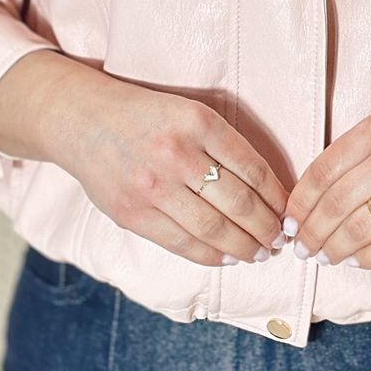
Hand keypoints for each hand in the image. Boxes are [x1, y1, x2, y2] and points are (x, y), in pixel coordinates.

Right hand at [0, 52, 289, 266]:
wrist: (82, 120)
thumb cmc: (144, 116)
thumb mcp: (188, 111)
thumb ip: (222, 144)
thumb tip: (267, 190)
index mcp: (198, 122)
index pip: (253, 169)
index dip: (278, 198)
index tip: (289, 213)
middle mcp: (176, 153)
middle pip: (238, 203)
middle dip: (266, 228)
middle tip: (279, 240)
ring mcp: (152, 186)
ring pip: (213, 228)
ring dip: (244, 247)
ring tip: (259, 253)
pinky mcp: (132, 213)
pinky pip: (181, 243)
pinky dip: (210, 255)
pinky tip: (226, 258)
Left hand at [285, 104, 370, 268]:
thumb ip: (360, 151)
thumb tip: (315, 196)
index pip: (323, 170)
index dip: (300, 202)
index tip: (290, 219)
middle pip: (333, 205)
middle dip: (310, 232)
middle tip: (300, 247)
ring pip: (355, 231)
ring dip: (332, 250)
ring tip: (322, 258)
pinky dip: (364, 260)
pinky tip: (354, 261)